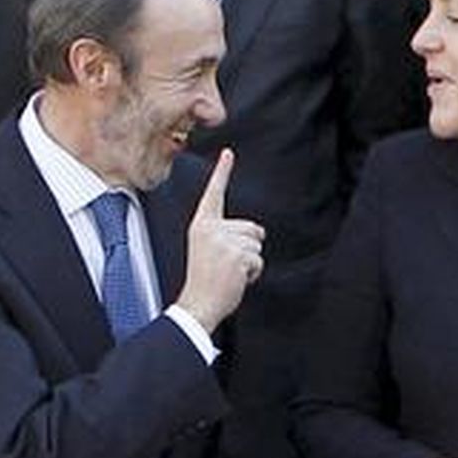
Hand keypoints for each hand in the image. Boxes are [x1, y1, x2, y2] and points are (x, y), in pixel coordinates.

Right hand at [176, 149, 265, 333]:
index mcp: (201, 225)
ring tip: (229, 272)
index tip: (228, 153)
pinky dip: (253, 273)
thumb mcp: (207, 249)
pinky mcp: (238, 256)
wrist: (198, 304)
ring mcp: (225, 242)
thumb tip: (254, 234)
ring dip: (250, 261)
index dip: (222, 172)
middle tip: (226, 264)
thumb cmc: (203, 280)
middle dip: (248, 247)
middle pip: (252, 228)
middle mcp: (212, 229)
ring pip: (257, 244)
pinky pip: (258, 261)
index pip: (214, 194)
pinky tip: (236, 279)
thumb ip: (223, 235)